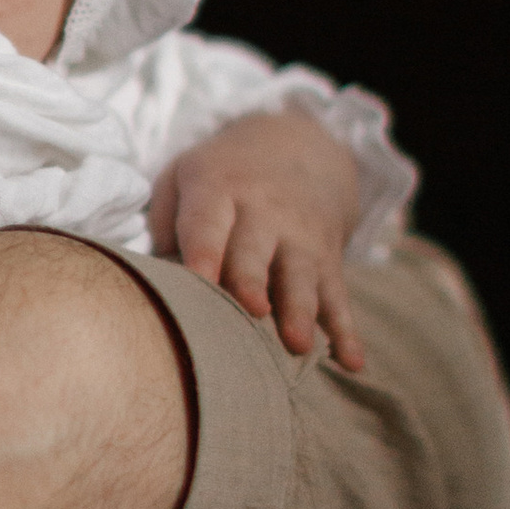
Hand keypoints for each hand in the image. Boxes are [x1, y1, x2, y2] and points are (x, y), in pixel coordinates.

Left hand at [149, 110, 366, 370]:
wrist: (298, 146)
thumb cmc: (223, 176)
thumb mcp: (185, 177)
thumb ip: (165, 225)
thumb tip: (157, 282)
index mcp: (219, 189)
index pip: (209, 222)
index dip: (204, 252)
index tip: (198, 281)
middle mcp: (263, 212)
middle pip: (255, 252)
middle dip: (253, 283)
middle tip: (252, 311)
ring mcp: (300, 238)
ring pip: (299, 277)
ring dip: (300, 311)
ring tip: (298, 345)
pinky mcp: (328, 260)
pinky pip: (338, 297)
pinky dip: (346, 331)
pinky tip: (352, 361)